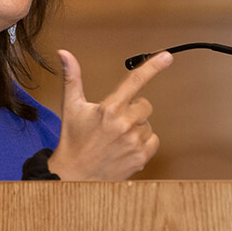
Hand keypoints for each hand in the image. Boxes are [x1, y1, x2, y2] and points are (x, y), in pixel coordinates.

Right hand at [46, 49, 172, 180]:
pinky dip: (143, 143)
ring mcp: (134, 142)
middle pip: (145, 105)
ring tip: (116, 138)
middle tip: (114, 121)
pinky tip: (125, 147)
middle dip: (133, 110)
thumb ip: (72, 77)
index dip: (153, 67)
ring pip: (148, 124)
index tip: (166, 57)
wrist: (74, 176)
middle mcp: (125, 124)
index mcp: (110, 109)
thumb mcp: (71, 107)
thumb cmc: (73, 140)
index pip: (135, 81)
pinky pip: (153, 141)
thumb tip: (65, 54)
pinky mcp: (140, 158)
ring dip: (136, 128)